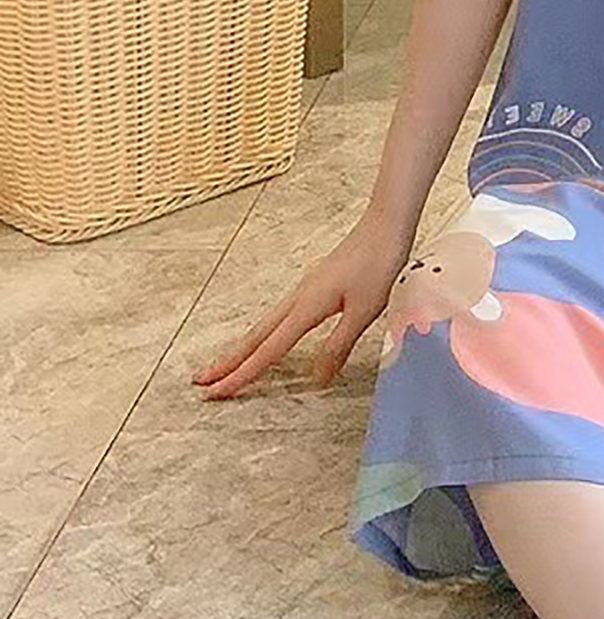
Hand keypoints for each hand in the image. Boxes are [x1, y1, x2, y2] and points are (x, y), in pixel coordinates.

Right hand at [190, 209, 413, 398]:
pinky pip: (280, 315)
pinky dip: (265, 332)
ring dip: (244, 346)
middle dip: (229, 360)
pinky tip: (268, 336)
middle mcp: (298, 298)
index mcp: (306, 307)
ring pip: (266, 324)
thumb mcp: (363, 311)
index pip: (268, 350)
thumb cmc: (378, 264)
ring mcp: (304, 289)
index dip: (242, 375)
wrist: (385, 225)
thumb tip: (317, 380)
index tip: (215, 393)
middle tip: (201, 382)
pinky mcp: (314, 284)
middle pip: (256, 336)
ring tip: (225, 364)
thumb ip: (338, 345)